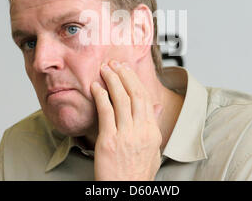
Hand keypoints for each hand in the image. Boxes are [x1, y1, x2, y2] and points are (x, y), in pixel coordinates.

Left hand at [90, 60, 162, 180]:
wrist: (126, 191)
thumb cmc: (137, 173)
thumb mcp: (153, 150)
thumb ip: (153, 125)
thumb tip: (156, 106)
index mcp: (152, 131)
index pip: (145, 98)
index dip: (135, 80)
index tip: (126, 70)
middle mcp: (141, 130)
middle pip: (134, 94)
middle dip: (124, 75)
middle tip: (114, 63)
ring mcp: (126, 135)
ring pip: (120, 99)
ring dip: (112, 80)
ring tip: (104, 69)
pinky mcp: (109, 141)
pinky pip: (105, 112)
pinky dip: (101, 96)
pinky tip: (95, 87)